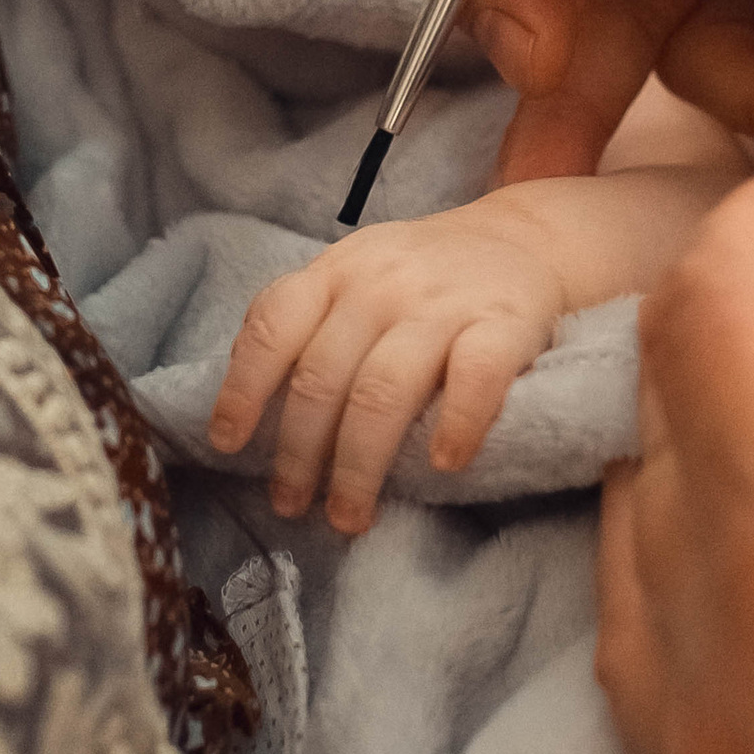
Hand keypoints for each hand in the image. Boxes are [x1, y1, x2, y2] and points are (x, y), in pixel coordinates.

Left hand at [207, 210, 568, 534]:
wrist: (526, 238)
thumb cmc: (424, 276)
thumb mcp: (355, 275)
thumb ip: (306, 321)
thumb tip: (246, 403)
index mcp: (335, 272)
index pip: (273, 327)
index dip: (243, 389)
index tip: (228, 444)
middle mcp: (381, 284)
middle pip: (322, 377)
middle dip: (298, 452)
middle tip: (291, 505)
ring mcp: (443, 303)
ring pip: (383, 390)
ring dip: (358, 464)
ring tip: (350, 515)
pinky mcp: (505, 323)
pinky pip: (474, 377)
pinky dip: (456, 424)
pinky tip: (443, 465)